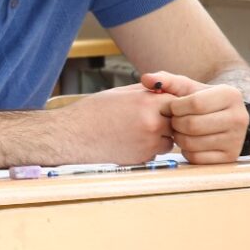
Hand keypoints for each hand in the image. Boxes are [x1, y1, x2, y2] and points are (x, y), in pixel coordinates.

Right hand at [53, 83, 174, 163]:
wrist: (72, 135)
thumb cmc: (92, 112)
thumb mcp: (120, 93)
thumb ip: (146, 93)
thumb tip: (164, 91)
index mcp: (147, 102)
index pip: (176, 102)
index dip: (170, 105)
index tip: (163, 107)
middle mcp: (152, 122)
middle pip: (176, 122)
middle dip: (168, 121)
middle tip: (152, 120)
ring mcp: (149, 142)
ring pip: (170, 140)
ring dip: (161, 137)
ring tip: (138, 132)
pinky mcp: (142, 157)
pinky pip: (156, 153)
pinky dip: (148, 149)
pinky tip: (130, 142)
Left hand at [142, 70, 247, 163]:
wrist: (222, 119)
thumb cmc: (200, 101)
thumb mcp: (187, 88)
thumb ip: (166, 81)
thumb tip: (146, 78)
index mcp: (231, 95)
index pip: (195, 103)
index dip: (176, 107)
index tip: (172, 107)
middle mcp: (239, 117)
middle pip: (192, 125)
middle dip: (176, 124)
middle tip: (174, 121)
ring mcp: (236, 140)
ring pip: (192, 143)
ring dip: (179, 138)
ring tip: (181, 130)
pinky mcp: (229, 157)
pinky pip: (196, 158)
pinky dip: (186, 151)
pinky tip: (189, 141)